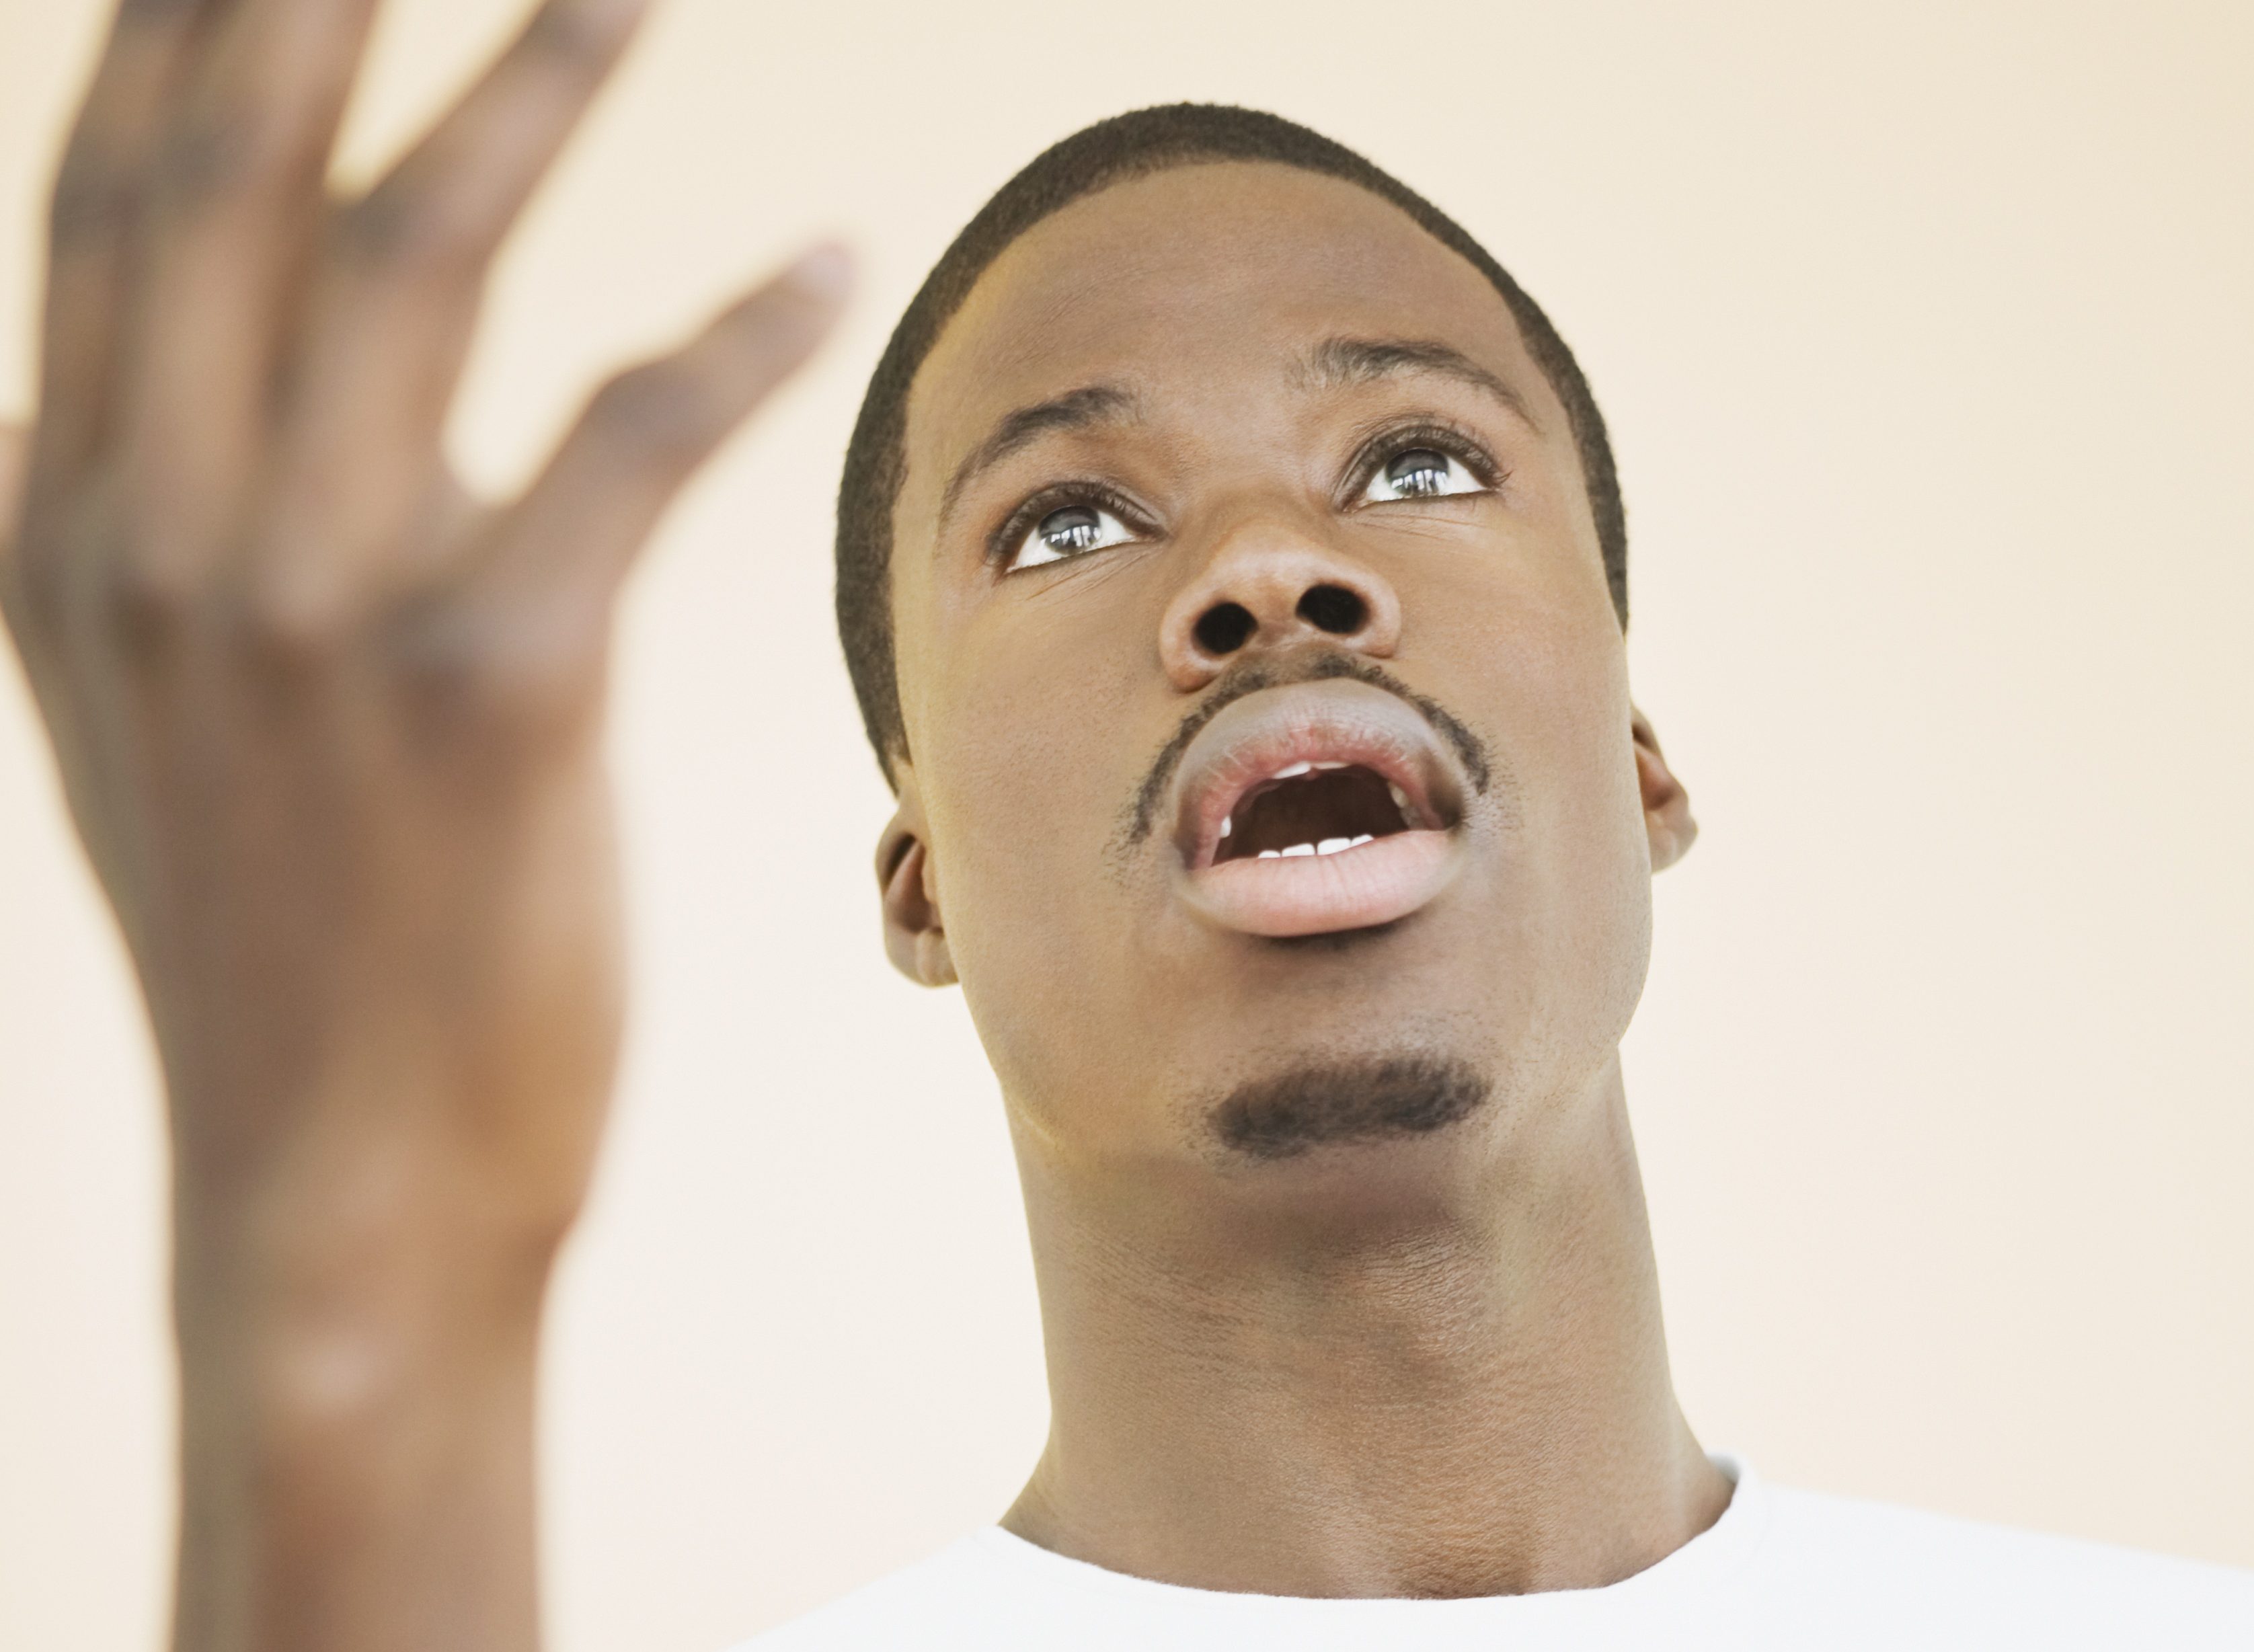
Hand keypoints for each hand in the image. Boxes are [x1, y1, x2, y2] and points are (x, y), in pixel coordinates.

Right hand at [0, 2, 845, 1645]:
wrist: (347, 1179)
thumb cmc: (303, 942)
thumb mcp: (177, 709)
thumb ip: (184, 517)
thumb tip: (237, 363)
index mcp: (72, 526)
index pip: (114, 201)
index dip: (186, 30)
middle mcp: (157, 536)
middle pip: (234, 177)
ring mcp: (308, 608)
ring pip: (418, 261)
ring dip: (538, 87)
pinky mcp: (486, 684)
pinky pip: (625, 436)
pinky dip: (733, 332)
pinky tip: (827, 261)